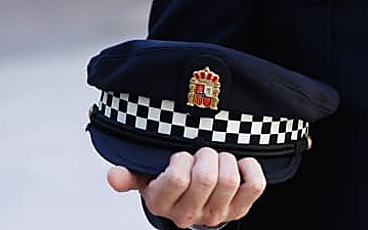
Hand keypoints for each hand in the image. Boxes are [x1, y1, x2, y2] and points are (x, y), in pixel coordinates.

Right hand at [107, 147, 266, 228]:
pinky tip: (238, 163)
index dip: (182, 160)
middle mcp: (189, 214)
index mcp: (162, 204)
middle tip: (202, 152)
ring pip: (229, 180)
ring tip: (218, 157)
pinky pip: (254, 184)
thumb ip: (129, 176)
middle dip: (206, 155)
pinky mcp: (239, 209)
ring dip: (226, 159)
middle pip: (206, 178)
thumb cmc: (168, 183)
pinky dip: (250, 167)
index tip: (181, 156)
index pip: (176, 179)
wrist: (192, 202)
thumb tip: (113, 175)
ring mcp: (216, 214)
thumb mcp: (146, 178)